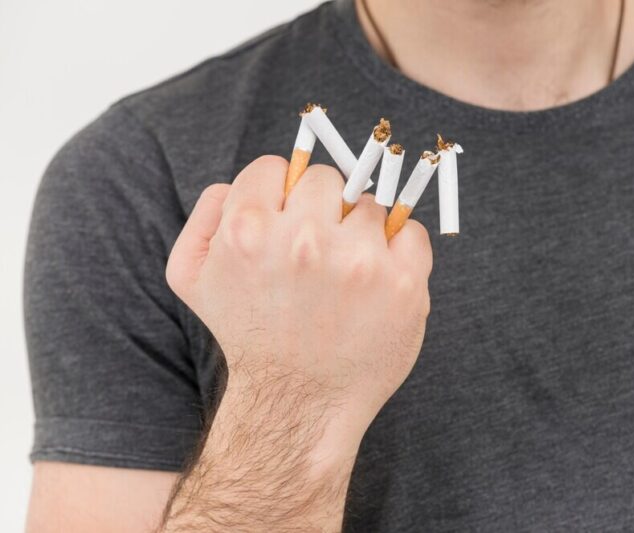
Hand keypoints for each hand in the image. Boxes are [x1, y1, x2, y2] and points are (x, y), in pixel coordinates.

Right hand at [162, 156, 431, 530]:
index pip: (273, 167)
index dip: (278, 193)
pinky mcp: (404, 284)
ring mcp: (360, 262)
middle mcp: (304, 242)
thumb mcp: (192, 278)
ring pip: (370, 203)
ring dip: (361, 231)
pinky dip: (401, 249)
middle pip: (325, 179)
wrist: (299, 402)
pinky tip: (378, 279)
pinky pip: (412, 231)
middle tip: (317, 250)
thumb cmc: (248, 336)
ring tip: (346, 273)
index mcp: (248, 232)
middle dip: (320, 209)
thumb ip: (206, 215)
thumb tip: (244, 183)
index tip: (285, 222)